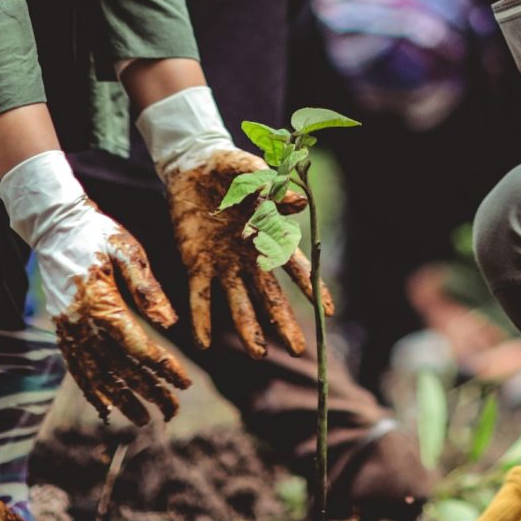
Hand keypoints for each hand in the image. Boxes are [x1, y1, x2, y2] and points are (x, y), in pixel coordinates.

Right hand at [0, 151, 189, 425]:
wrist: (55, 225)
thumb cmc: (97, 233)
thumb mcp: (128, 251)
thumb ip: (148, 290)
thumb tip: (170, 325)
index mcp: (102, 305)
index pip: (139, 347)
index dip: (163, 368)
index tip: (185, 383)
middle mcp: (82, 325)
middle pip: (120, 369)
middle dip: (149, 391)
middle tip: (174, 411)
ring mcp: (69, 330)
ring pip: (98, 375)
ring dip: (122, 399)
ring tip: (144, 419)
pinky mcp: (63, 329)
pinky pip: (77, 368)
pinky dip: (92, 390)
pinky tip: (105, 406)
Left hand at [137, 86, 324, 357]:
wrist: (193, 165)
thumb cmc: (229, 167)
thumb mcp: (250, 171)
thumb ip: (271, 187)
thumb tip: (298, 203)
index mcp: (267, 234)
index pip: (294, 266)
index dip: (311, 288)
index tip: (328, 312)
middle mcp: (249, 256)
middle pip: (270, 295)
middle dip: (283, 322)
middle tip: (297, 350)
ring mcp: (223, 264)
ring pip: (238, 303)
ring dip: (247, 328)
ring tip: (258, 355)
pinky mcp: (196, 264)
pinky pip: (200, 296)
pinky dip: (202, 319)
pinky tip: (204, 344)